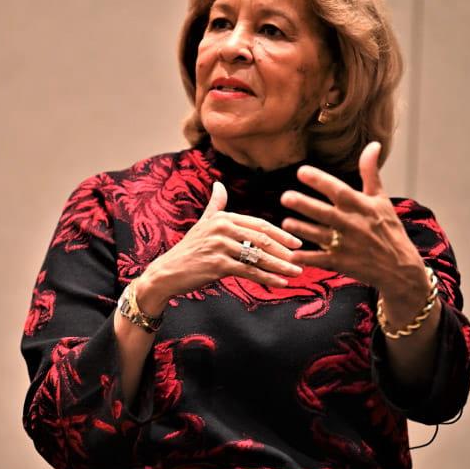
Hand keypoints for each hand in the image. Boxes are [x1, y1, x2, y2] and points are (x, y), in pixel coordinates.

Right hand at [135, 181, 303, 314]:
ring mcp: (220, 246)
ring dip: (280, 266)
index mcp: (223, 217)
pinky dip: (267, 278)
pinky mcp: (217, 264)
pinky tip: (280, 283)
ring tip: (296, 273)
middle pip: (262, 239)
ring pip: (258, 256)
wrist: (168, 272)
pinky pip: (248, 271)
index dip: (281, 234)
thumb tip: (219, 185)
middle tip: (301, 259)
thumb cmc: (189, 249)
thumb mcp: (203, 224)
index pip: (259, 224)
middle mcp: (222, 228)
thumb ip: (215, 206)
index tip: (297, 243)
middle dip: (284, 250)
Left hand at [280, 142, 428, 319]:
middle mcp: (353, 224)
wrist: (400, 268)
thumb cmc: (389, 230)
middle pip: (325, 213)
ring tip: (285, 222)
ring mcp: (347, 245)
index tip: (301, 171)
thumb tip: (373, 144)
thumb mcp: (381, 199)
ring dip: (302, 229)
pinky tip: (291, 254)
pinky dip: (306, 258)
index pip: (339, 190)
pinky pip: (321, 260)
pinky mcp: (342, 263)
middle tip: (285, 197)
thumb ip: (370, 173)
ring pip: (320, 236)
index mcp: (361, 206)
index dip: (320, 181)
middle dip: (305, 205)